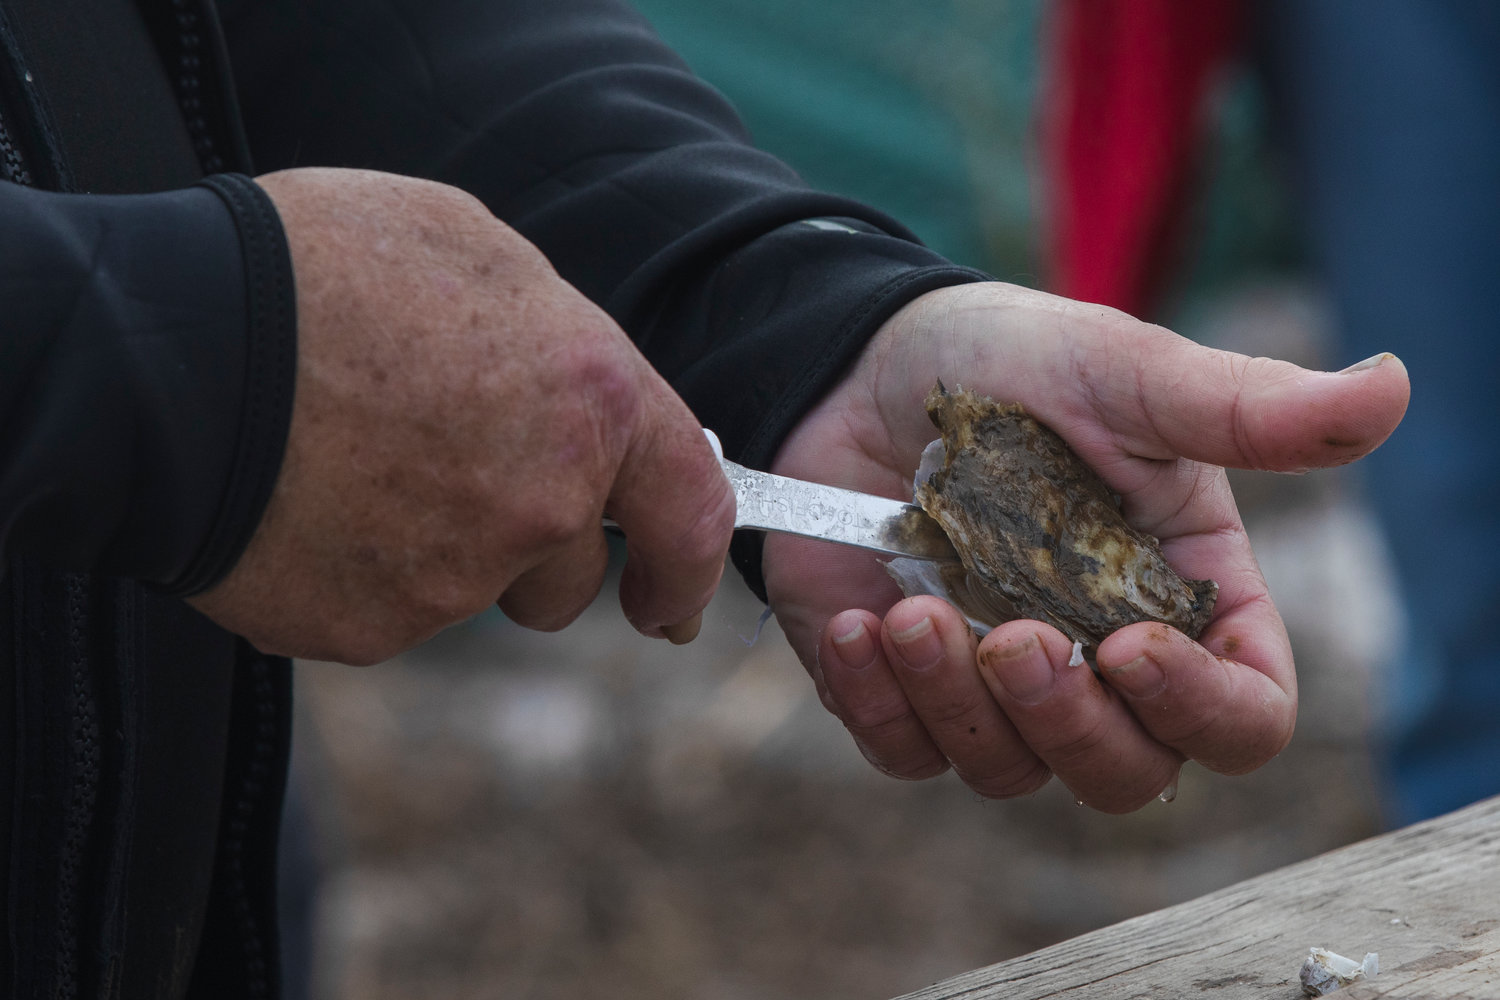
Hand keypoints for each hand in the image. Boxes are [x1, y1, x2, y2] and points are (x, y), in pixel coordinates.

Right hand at [190, 168, 733, 663]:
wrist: (166, 350)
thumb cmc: (320, 271)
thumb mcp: (471, 249)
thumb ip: (555, 341)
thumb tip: (575, 395)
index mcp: (590, 398)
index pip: (691, 510)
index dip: (689, 563)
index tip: (670, 597)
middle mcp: (542, 504)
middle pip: (571, 575)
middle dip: (534, 551)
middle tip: (452, 477)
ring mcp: (456, 578)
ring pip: (477, 593)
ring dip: (447, 555)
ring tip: (362, 467)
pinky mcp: (371, 628)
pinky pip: (389, 612)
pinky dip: (363, 573)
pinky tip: (309, 502)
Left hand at [764, 282, 1408, 810]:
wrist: (865, 367)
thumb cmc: (1012, 363)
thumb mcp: (1126, 374)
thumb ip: (1243, 407)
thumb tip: (1392, 388)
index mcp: (1181, 598)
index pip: (1240, 715)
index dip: (1202, 709)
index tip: (1130, 645)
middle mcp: (1098, 660)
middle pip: (1128, 775)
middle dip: (1072, 723)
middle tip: (1014, 637)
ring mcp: (998, 684)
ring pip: (1008, 772)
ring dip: (957, 707)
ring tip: (910, 612)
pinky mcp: (907, 686)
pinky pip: (903, 750)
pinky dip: (876, 703)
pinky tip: (854, 625)